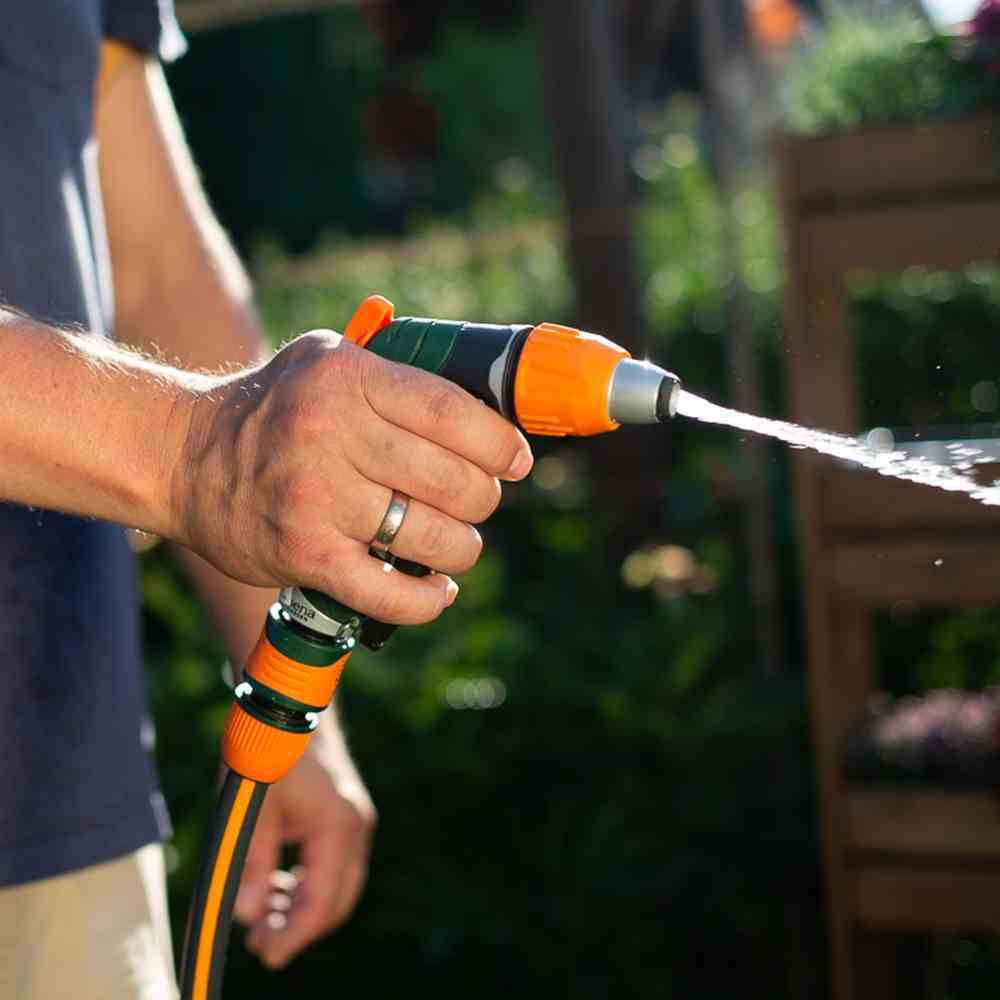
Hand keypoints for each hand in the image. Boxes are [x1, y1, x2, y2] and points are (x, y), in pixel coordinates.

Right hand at [171, 332, 531, 624]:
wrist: (186, 458)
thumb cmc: (276, 407)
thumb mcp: (329, 359)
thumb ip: (399, 374)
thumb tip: (487, 409)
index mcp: (349, 380)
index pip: (454, 414)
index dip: (500, 444)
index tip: (515, 460)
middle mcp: (331, 437)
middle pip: (454, 481)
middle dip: (483, 498)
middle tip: (476, 500)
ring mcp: (317, 501)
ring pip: (432, 538)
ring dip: (462, 547)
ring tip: (456, 542)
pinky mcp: (304, 557)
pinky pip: (390, 594)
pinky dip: (428, 599)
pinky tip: (439, 589)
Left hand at [232, 740, 375, 968]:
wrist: (289, 704)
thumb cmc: (268, 752)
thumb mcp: (252, 812)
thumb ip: (252, 866)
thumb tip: (246, 917)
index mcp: (337, 828)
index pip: (321, 902)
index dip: (294, 935)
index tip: (266, 956)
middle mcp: (355, 827)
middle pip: (337, 900)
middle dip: (301, 927)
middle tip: (259, 945)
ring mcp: (354, 818)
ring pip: (337, 884)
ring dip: (303, 907)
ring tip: (262, 921)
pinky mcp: (345, 812)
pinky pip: (334, 864)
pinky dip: (309, 883)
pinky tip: (278, 887)